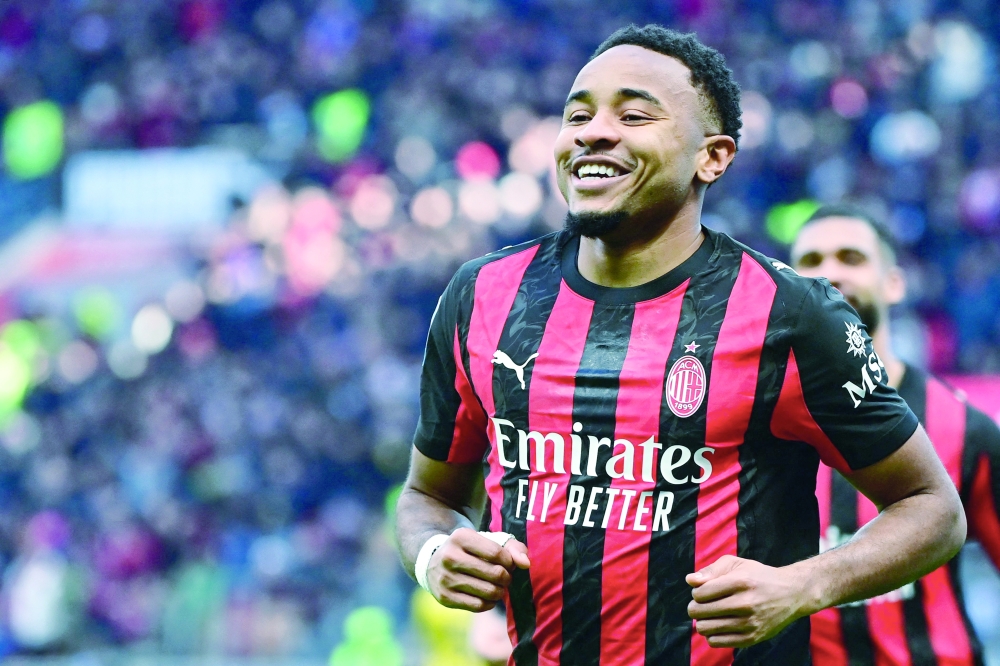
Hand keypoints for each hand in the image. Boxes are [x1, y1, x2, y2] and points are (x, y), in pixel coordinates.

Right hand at [427, 527, 529, 611]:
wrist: (434, 563)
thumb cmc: (469, 550)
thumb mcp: (487, 540)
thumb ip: (512, 547)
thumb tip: (526, 564)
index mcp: (460, 537)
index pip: (497, 553)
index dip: (509, 561)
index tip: (508, 563)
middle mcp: (450, 557)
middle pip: (495, 574)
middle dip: (507, 577)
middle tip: (505, 577)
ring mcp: (446, 579)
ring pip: (489, 592)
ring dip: (500, 591)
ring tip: (498, 587)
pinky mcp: (445, 598)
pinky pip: (479, 606)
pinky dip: (490, 603)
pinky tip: (488, 596)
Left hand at [686, 555, 810, 647]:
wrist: (791, 594)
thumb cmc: (758, 576)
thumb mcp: (736, 564)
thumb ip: (710, 570)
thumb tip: (690, 581)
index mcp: (740, 582)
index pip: (700, 593)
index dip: (696, 592)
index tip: (703, 591)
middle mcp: (746, 603)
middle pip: (700, 611)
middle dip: (695, 607)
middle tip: (702, 605)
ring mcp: (750, 623)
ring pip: (705, 628)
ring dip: (702, 622)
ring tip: (709, 615)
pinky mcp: (752, 638)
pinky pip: (716, 642)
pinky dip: (711, 635)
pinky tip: (718, 626)